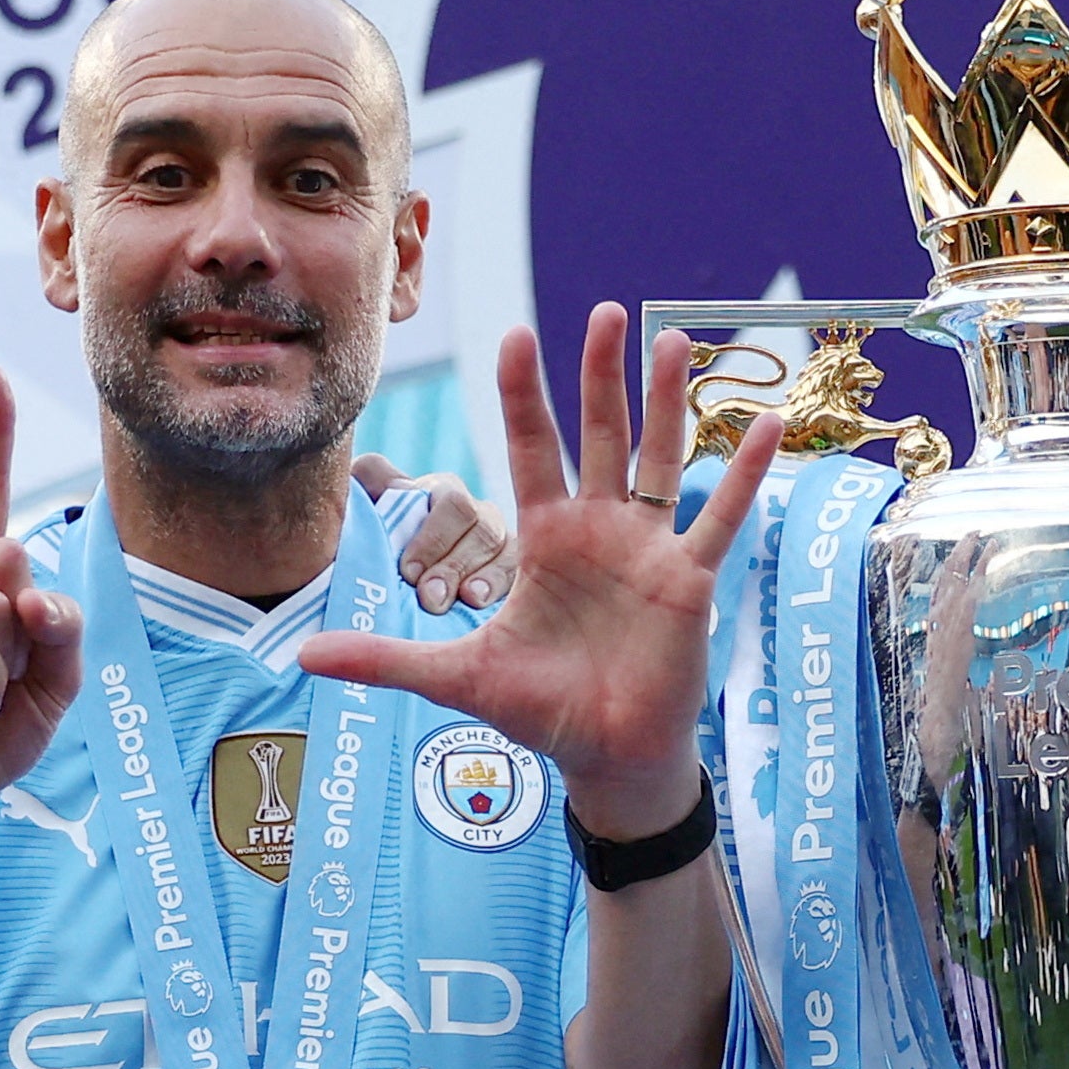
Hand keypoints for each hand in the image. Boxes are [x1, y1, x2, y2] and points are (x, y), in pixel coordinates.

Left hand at [294, 305, 778, 842]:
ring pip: (660, 458)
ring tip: (675, 340)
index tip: (516, 334)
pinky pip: (721, 515)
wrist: (607, 757)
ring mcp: (648, 548)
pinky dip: (744, 472)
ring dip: (669, 402)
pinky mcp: (690, 578)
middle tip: (605, 311)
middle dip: (601, 375)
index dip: (524, 394)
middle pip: (601, 435)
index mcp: (544, 537)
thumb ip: (387, 658)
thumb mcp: (457, 676)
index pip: (531, 448)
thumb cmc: (540, 710)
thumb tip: (303, 655)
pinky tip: (766, 423)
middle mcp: (599, 529)